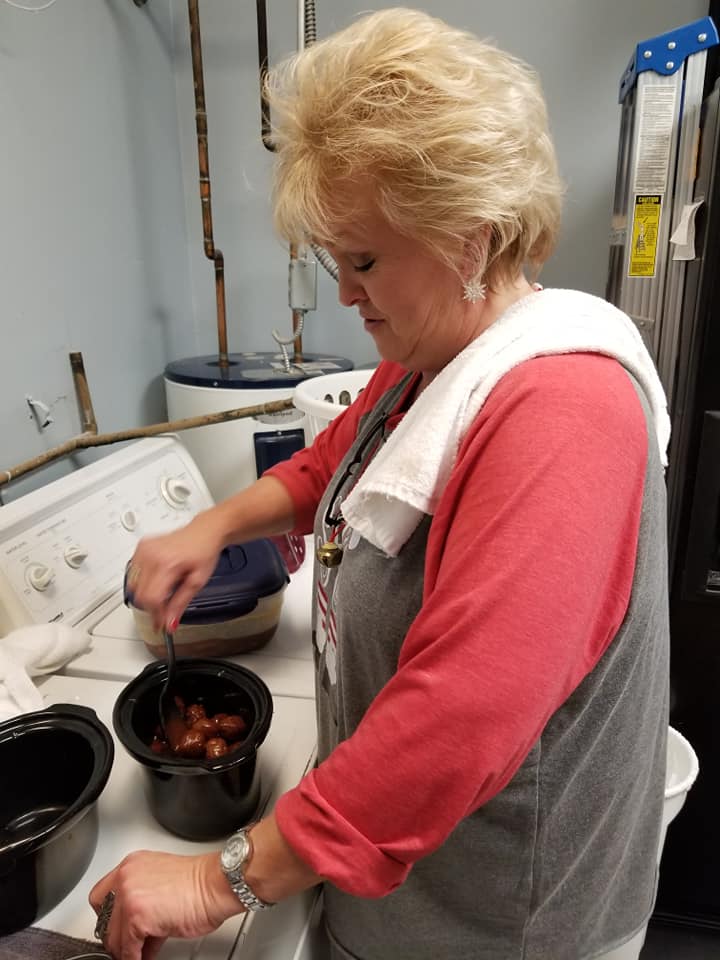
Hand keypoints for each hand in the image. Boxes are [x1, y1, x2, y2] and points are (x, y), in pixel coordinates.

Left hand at [89, 850, 243, 959]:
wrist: (215, 885)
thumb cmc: (199, 883)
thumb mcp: (164, 884)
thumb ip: (144, 900)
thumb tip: (138, 927)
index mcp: (133, 865)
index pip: (103, 894)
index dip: (109, 915)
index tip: (116, 927)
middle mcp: (127, 876)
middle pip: (104, 917)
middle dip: (115, 935)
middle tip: (126, 944)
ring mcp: (129, 896)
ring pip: (113, 936)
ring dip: (125, 949)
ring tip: (137, 953)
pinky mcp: (136, 916)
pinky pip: (127, 948)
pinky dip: (134, 957)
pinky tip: (142, 957)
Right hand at [128, 514, 224, 630]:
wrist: (204, 531)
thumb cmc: (204, 551)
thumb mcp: (198, 581)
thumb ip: (181, 604)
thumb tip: (170, 623)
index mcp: (167, 563)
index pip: (152, 598)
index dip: (156, 615)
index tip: (161, 625)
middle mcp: (151, 554)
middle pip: (140, 594)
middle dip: (151, 608)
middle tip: (163, 614)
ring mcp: (143, 549)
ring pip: (133, 585)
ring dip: (145, 595)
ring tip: (163, 594)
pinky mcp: (140, 547)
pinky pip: (133, 572)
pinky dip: (143, 582)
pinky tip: (157, 580)